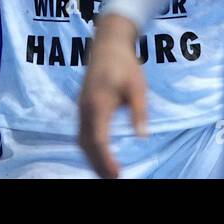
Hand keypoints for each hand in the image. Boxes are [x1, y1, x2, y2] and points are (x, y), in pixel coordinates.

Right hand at [77, 13, 147, 178]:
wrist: (108, 43)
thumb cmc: (125, 64)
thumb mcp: (138, 87)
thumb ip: (139, 112)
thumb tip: (142, 136)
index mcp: (98, 104)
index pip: (98, 139)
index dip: (105, 159)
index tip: (117, 173)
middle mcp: (85, 108)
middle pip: (87, 145)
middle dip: (98, 165)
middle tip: (114, 180)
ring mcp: (81, 107)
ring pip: (82, 140)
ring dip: (92, 158)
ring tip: (107, 173)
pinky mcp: (83, 106)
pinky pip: (82, 133)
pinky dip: (89, 148)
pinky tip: (99, 156)